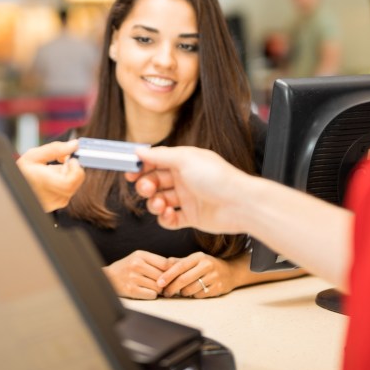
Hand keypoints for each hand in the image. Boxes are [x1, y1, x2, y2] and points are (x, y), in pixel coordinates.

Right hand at [16, 140, 83, 211]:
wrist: (13, 188)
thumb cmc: (21, 172)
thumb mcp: (34, 155)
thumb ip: (55, 149)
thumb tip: (74, 144)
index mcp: (46, 184)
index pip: (70, 182)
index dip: (75, 169)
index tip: (71, 160)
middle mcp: (52, 197)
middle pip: (75, 183)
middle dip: (72, 169)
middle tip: (63, 161)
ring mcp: (54, 204)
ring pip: (73, 187)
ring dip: (67, 176)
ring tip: (52, 171)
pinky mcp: (55, 206)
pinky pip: (67, 193)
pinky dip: (64, 183)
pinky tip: (52, 179)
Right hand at [103, 250, 171, 299]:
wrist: (108, 277)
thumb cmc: (128, 267)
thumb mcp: (139, 258)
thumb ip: (156, 261)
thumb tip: (177, 266)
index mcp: (140, 255)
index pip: (165, 263)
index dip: (173, 271)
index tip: (175, 276)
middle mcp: (136, 265)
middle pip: (163, 276)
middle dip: (166, 282)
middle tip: (165, 284)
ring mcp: (133, 278)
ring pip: (158, 287)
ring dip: (159, 290)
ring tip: (155, 288)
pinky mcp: (131, 290)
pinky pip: (151, 295)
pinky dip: (152, 295)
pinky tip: (147, 292)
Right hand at [127, 146, 249, 233]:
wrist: (239, 204)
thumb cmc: (217, 178)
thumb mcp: (185, 159)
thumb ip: (159, 155)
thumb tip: (139, 150)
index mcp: (183, 162)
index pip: (156, 162)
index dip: (141, 167)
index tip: (130, 172)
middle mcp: (184, 179)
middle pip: (155, 182)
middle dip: (146, 186)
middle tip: (147, 189)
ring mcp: (188, 198)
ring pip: (160, 201)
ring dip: (155, 203)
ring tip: (161, 205)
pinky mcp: (192, 217)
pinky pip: (170, 219)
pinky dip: (165, 219)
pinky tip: (169, 215)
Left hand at [157, 252, 232, 298]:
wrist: (230, 272)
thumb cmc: (206, 266)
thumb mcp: (194, 260)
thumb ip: (179, 262)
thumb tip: (162, 264)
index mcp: (199, 257)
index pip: (180, 266)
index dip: (168, 275)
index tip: (159, 283)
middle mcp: (207, 265)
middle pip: (184, 279)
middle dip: (172, 288)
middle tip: (165, 293)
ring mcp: (214, 277)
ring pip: (191, 289)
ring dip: (183, 293)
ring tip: (181, 292)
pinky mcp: (218, 288)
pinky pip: (200, 295)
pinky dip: (193, 296)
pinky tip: (193, 292)